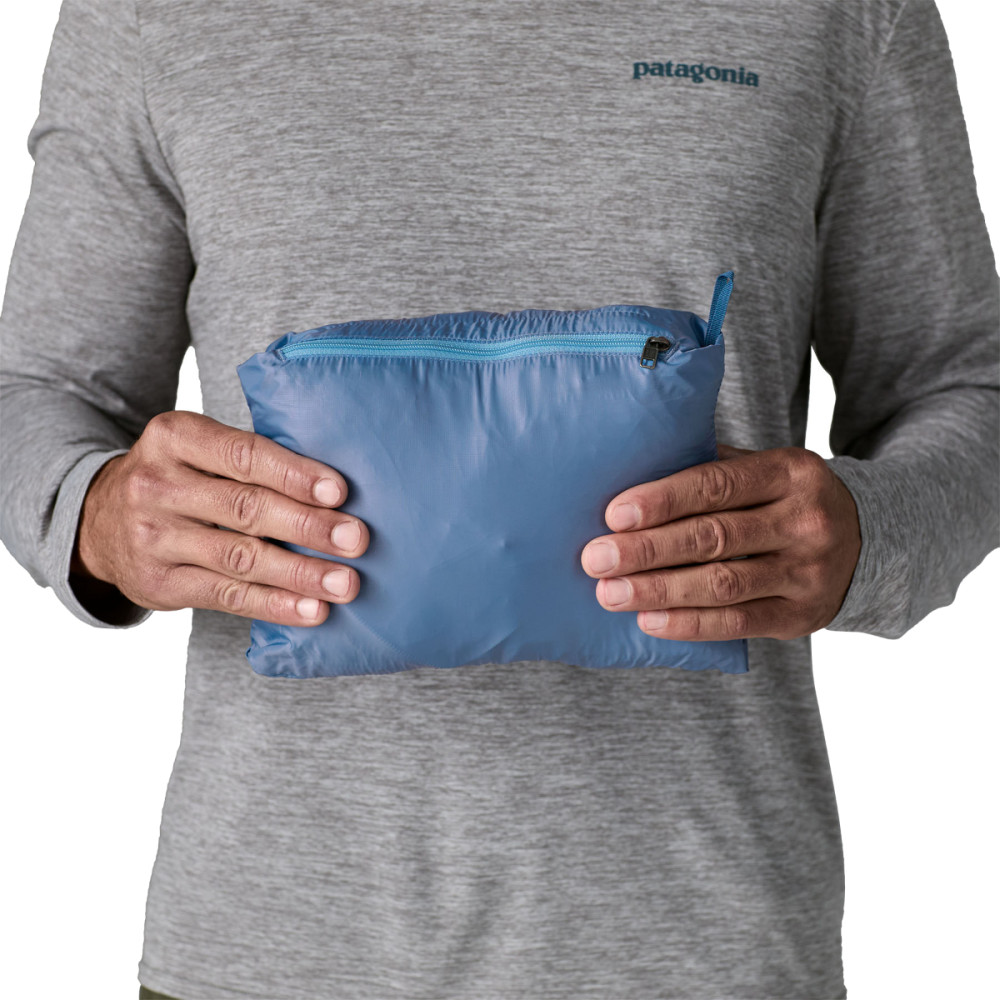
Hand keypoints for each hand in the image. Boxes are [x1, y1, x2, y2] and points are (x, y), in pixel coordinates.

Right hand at [71, 410, 368, 625]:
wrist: (99, 520)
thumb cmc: (180, 478)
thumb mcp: (197, 449)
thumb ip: (250, 459)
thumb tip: (336, 490)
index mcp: (174, 436)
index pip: (242, 454)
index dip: (293, 474)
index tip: (339, 491)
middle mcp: (157, 485)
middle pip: (246, 508)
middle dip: (308, 526)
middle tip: (356, 539)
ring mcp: (153, 537)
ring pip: (240, 557)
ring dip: (300, 573)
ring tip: (345, 583)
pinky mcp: (158, 584)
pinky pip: (226, 596)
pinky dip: (274, 604)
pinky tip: (311, 610)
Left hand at [580, 444, 860, 640]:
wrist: (867, 540)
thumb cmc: (784, 499)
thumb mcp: (762, 469)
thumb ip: (710, 468)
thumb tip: (629, 471)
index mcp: (790, 471)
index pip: (716, 484)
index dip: (663, 500)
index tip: (614, 514)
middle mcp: (805, 521)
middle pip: (715, 537)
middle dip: (648, 550)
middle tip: (596, 558)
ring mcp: (808, 572)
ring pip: (723, 584)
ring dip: (660, 591)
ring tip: (610, 593)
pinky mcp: (802, 616)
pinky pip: (738, 623)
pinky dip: (689, 624)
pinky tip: (649, 620)